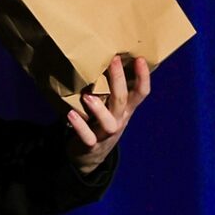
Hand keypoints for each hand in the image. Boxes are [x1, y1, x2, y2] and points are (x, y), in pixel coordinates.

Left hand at [66, 55, 150, 174]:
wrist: (90, 156)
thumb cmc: (99, 121)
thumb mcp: (110, 107)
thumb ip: (109, 89)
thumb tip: (103, 58)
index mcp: (125, 109)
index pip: (140, 93)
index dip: (143, 77)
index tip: (139, 58)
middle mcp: (119, 120)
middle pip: (122, 101)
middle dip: (119, 80)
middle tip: (113, 60)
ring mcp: (106, 134)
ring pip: (109, 123)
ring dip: (99, 108)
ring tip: (88, 96)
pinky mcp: (92, 145)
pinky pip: (88, 137)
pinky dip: (80, 127)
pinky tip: (71, 115)